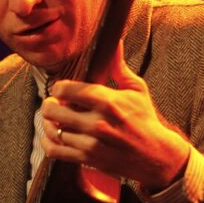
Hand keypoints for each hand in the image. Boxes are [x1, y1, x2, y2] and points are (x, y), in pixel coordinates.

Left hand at [41, 43, 189, 194]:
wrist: (155, 155)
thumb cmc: (145, 119)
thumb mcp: (136, 89)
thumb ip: (118, 67)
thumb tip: (113, 42)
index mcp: (108, 102)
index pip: (67, 90)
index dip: (59, 88)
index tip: (62, 90)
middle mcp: (97, 123)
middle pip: (53, 110)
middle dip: (50, 104)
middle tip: (55, 104)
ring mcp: (92, 144)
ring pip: (53, 130)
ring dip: (49, 123)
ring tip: (54, 118)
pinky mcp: (88, 160)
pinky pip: (55, 151)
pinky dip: (47, 142)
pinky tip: (53, 135)